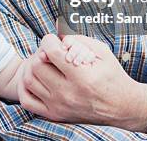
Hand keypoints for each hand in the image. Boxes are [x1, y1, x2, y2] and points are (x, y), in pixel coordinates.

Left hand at [18, 34, 146, 132]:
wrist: (121, 108)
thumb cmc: (112, 76)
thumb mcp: (102, 52)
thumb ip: (78, 39)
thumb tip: (57, 31)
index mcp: (82, 77)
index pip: (50, 51)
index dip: (49, 40)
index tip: (55, 41)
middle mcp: (68, 94)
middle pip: (37, 65)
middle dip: (41, 52)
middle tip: (50, 52)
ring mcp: (59, 106)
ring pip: (29, 80)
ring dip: (32, 67)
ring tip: (44, 64)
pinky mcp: (54, 115)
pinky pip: (26, 100)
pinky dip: (25, 87)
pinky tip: (36, 78)